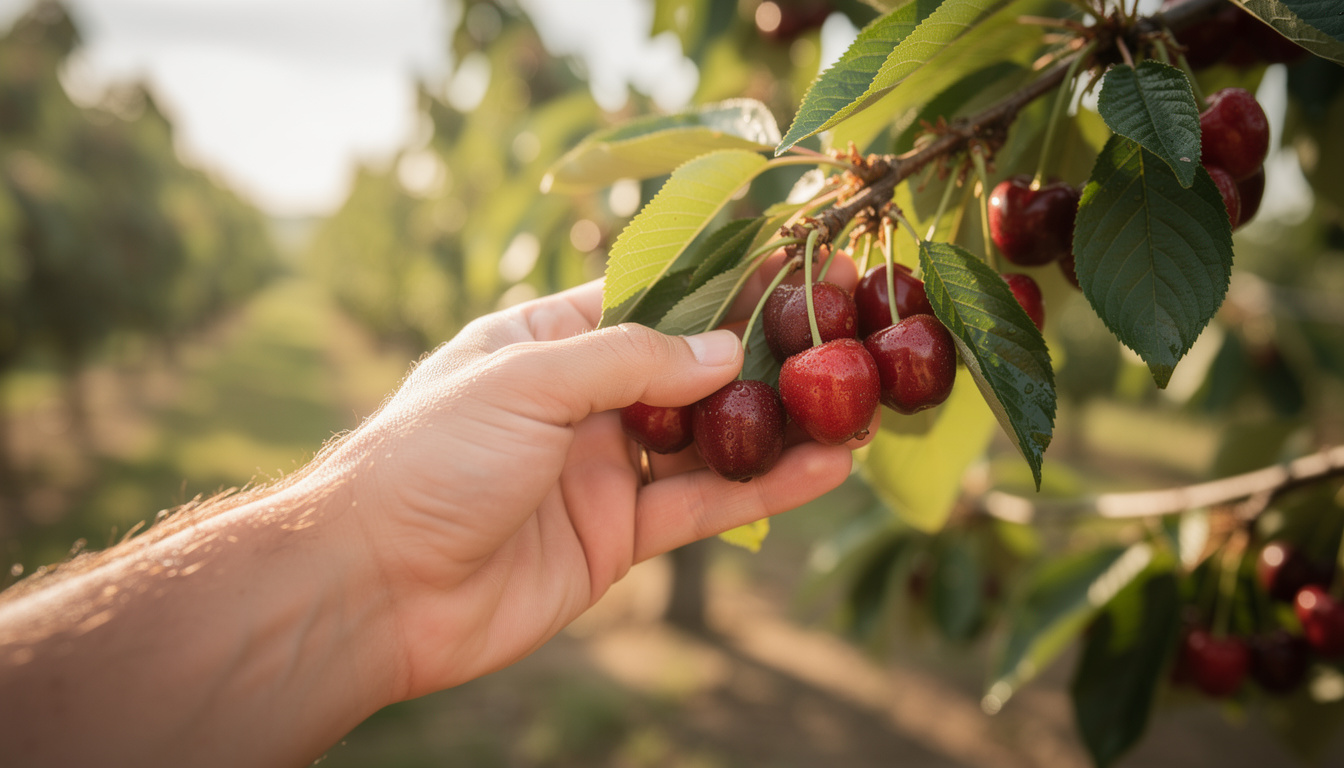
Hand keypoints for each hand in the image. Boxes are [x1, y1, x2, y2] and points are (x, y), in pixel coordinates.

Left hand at [319, 263, 859, 701]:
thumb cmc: (429, 459)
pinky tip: (824, 469)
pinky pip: (703, 506)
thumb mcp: (525, 380)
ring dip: (777, 423)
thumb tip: (726, 351)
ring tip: (857, 402)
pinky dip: (763, 489)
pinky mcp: (618, 537)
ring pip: (707, 439)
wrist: (377, 588)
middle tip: (846, 328)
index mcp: (544, 339)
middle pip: (688, 367)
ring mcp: (603, 469)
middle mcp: (580, 399)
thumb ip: (629, 360)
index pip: (647, 295)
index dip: (718, 281)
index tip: (791, 265)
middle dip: (762, 351)